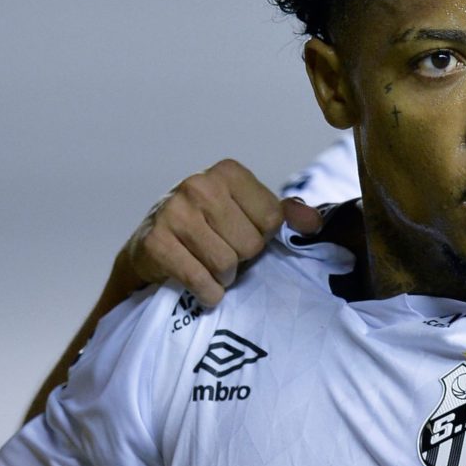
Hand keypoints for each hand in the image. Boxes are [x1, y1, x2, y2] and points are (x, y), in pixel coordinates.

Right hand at [120, 160, 323, 307]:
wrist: (152, 243)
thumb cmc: (208, 227)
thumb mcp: (247, 212)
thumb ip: (283, 213)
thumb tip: (313, 223)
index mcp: (228, 172)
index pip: (273, 219)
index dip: (263, 237)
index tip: (242, 234)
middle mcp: (199, 185)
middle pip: (251, 244)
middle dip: (242, 259)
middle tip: (224, 253)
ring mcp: (173, 211)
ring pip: (226, 264)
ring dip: (224, 278)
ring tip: (211, 267)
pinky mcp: (155, 242)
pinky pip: (200, 280)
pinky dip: (207, 293)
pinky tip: (202, 286)